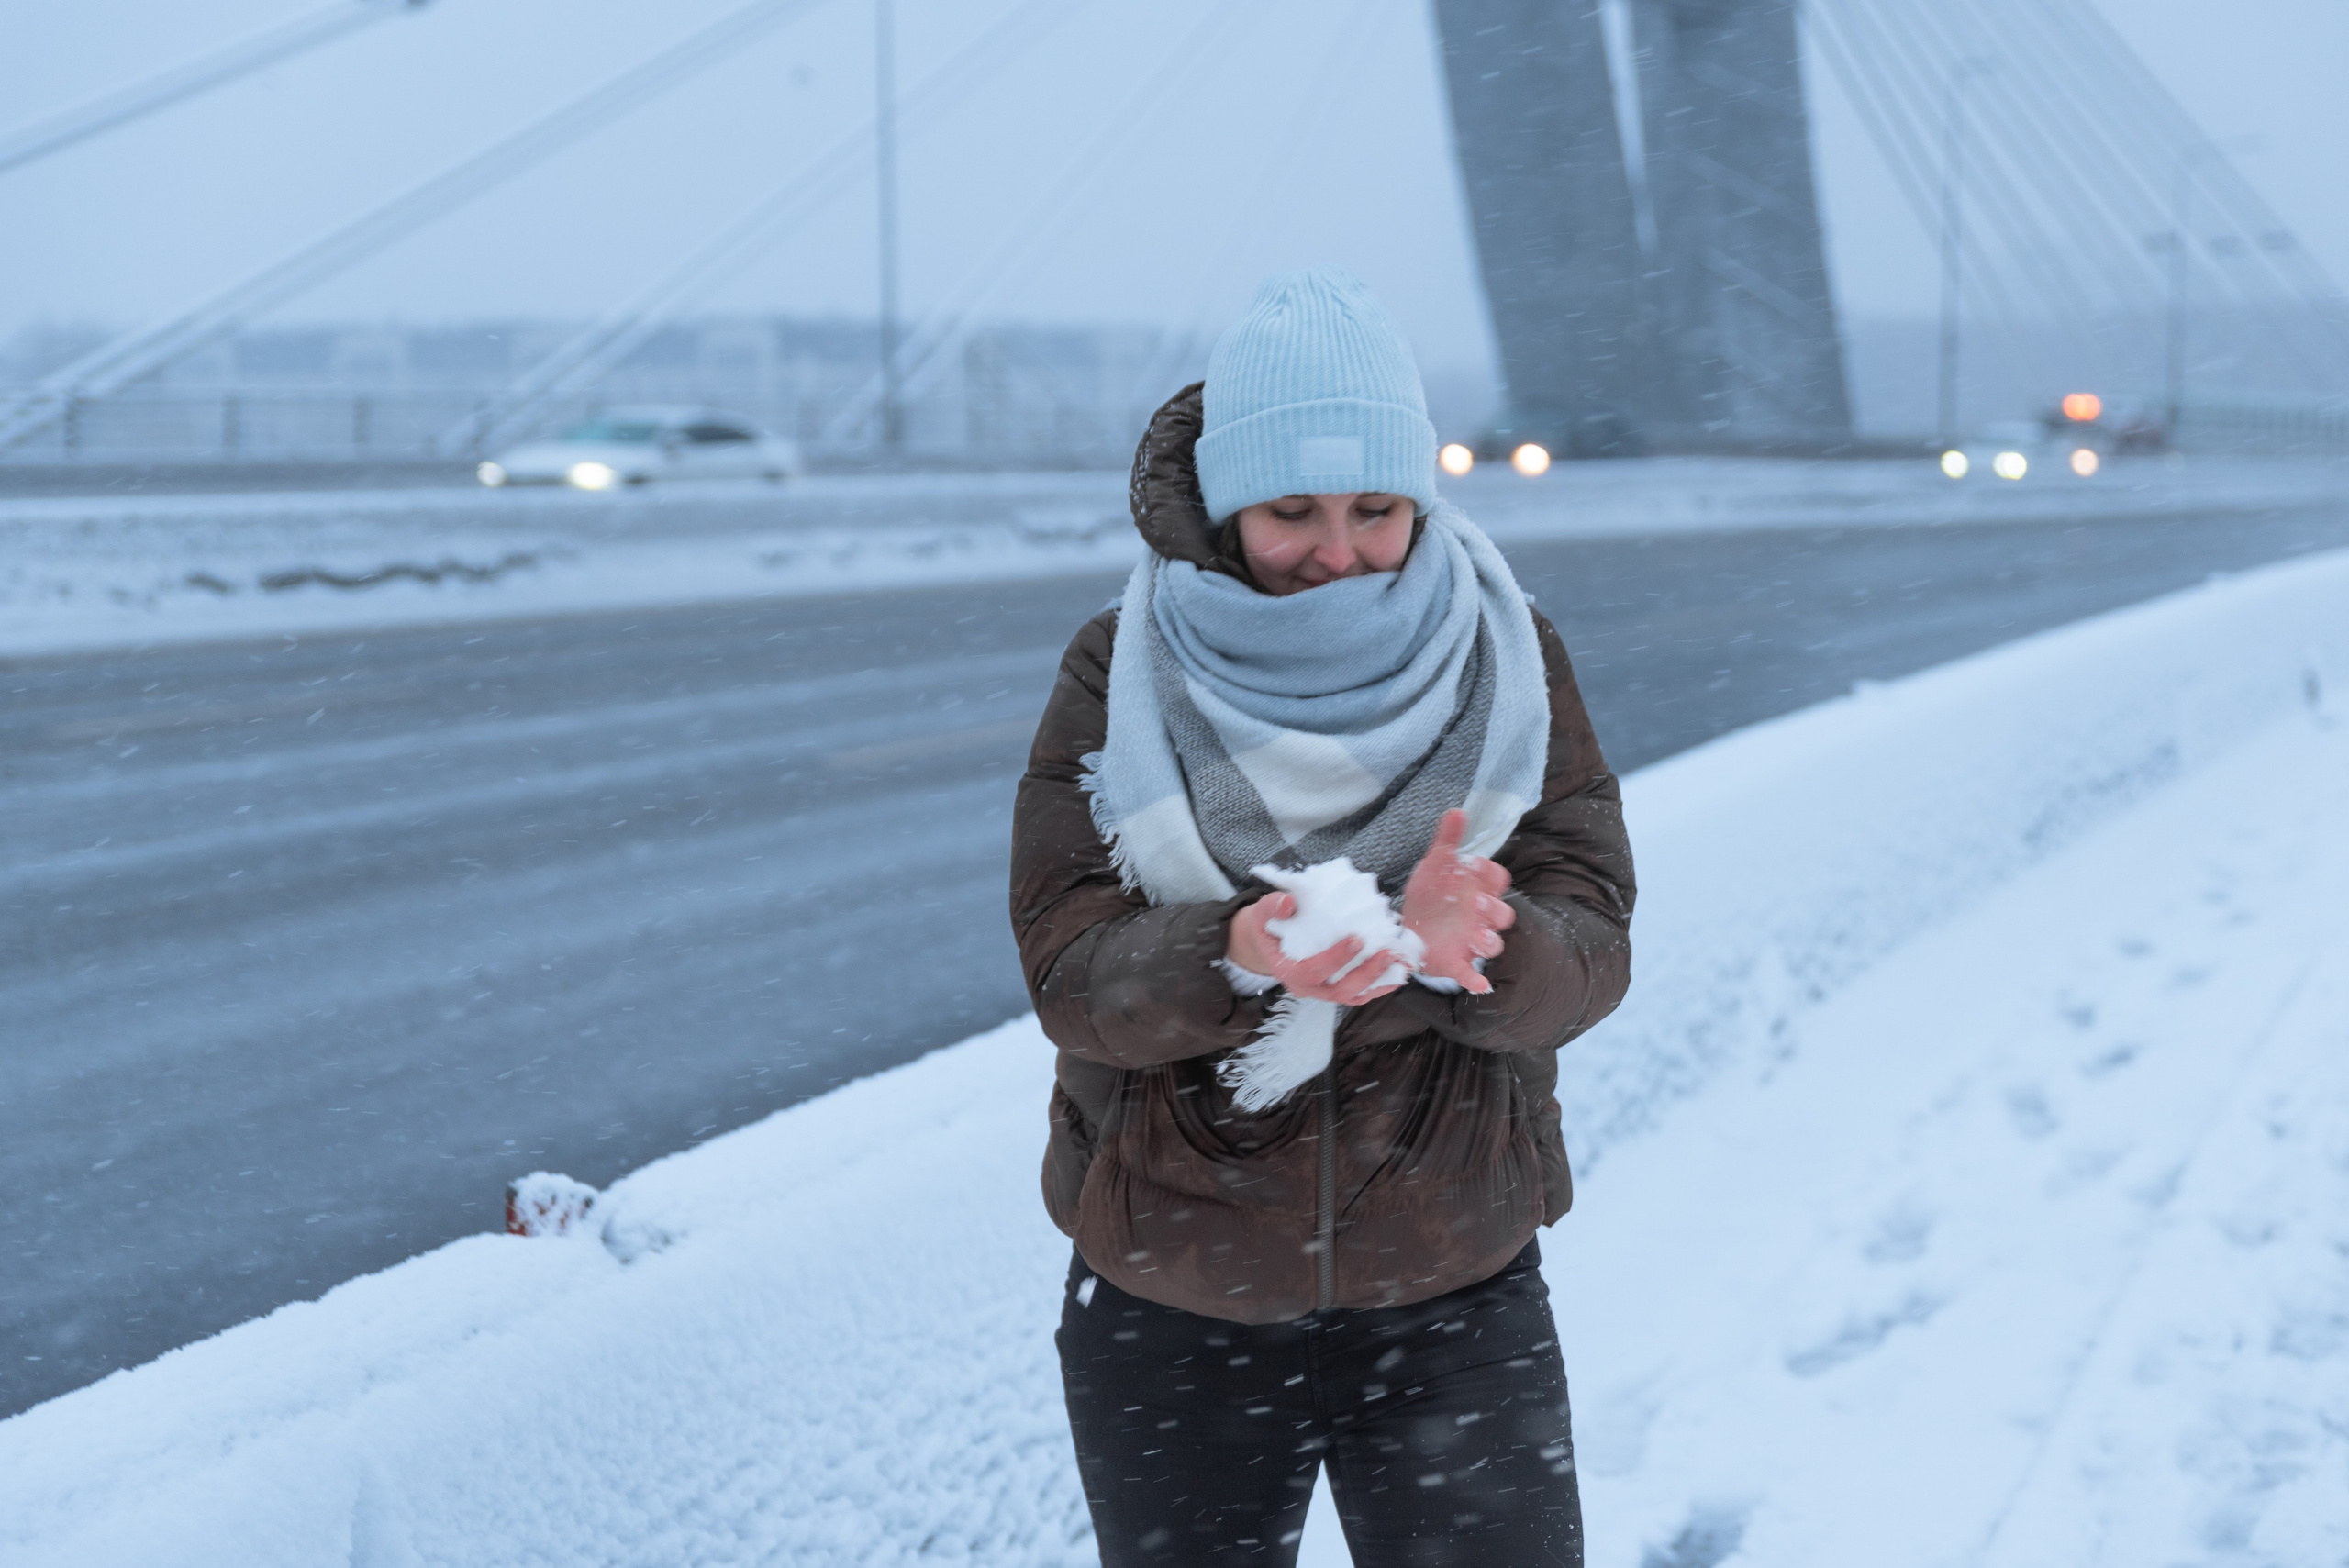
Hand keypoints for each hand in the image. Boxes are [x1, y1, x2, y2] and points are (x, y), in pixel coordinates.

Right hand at [1226, 893, 1406, 1006]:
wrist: (1270, 942)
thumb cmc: (1269, 925)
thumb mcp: (1261, 913)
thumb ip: (1271, 906)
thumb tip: (1288, 902)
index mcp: (1287, 970)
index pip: (1312, 971)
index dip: (1336, 958)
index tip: (1358, 939)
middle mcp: (1306, 988)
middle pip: (1339, 991)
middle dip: (1366, 974)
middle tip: (1387, 953)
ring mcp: (1322, 992)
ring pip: (1353, 997)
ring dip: (1379, 982)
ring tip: (1401, 964)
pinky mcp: (1336, 989)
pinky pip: (1360, 994)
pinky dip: (1380, 985)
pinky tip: (1398, 971)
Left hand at [1398, 809, 1514, 994]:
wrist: (1409, 928)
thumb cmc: (1431, 896)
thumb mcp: (1434, 867)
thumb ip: (1446, 841)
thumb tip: (1456, 810)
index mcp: (1478, 890)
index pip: (1496, 879)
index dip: (1488, 873)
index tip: (1471, 864)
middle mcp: (1480, 917)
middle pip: (1503, 914)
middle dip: (1493, 909)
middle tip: (1475, 902)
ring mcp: (1470, 941)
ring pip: (1493, 943)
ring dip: (1488, 940)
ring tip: (1476, 936)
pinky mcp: (1457, 962)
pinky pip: (1471, 974)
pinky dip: (1476, 981)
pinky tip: (1479, 984)